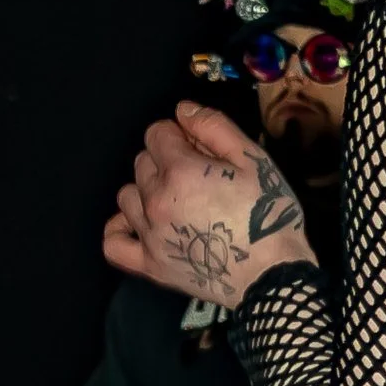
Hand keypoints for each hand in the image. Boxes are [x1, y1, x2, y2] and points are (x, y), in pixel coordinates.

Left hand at [104, 102, 318, 310]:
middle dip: (166, 159)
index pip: (157, 133)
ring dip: (147, 190)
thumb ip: (215, 127)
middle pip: (142, 161)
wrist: (271, 275)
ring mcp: (149, 235)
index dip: (180, 134)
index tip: (202, 149)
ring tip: (177, 200)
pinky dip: (121, 229)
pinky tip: (141, 224)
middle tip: (199, 176)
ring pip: (127, 195)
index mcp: (181, 171)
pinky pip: (113, 243)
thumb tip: (182, 109)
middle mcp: (156, 200)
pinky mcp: (149, 265)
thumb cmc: (268, 216)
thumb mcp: (254, 160)